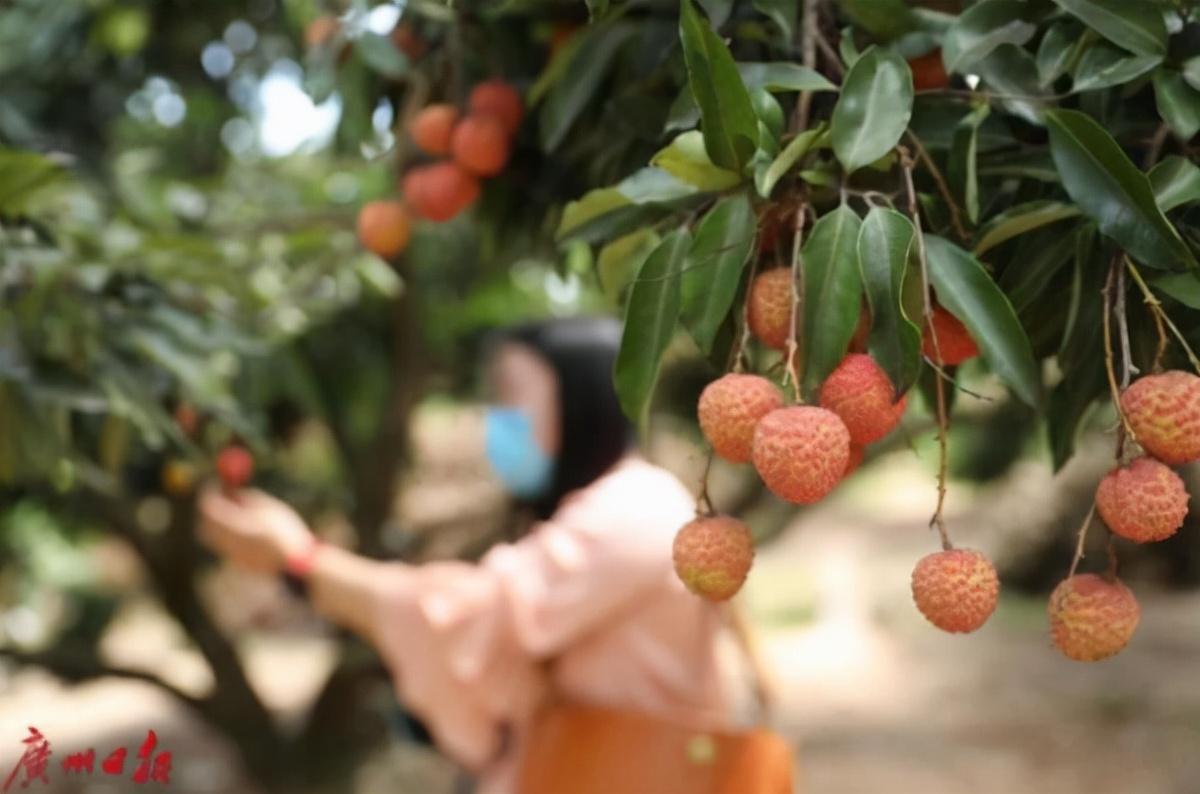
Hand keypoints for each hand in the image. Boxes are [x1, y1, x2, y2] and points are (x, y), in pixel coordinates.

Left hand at [197, 486, 313, 574]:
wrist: (298, 565)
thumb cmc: (286, 532)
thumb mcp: (268, 508)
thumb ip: (247, 499)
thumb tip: (232, 493)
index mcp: (234, 527)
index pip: (209, 507)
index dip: (210, 492)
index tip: (216, 483)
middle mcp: (228, 543)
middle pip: (205, 524)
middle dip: (209, 508)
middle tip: (219, 495)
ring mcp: (232, 555)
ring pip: (212, 536)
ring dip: (216, 521)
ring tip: (234, 511)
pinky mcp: (239, 563)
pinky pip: (224, 545)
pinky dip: (226, 533)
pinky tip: (245, 527)